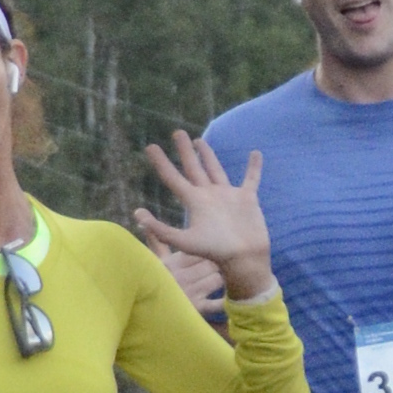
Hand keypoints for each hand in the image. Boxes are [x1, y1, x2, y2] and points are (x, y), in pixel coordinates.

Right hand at [133, 213, 229, 312]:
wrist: (145, 312)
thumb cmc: (153, 282)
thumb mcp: (154, 261)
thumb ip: (154, 238)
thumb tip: (140, 211)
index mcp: (174, 262)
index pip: (198, 249)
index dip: (210, 246)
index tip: (215, 245)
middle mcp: (183, 276)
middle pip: (212, 262)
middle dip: (219, 261)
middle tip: (226, 259)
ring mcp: (191, 292)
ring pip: (218, 279)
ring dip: (222, 278)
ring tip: (226, 275)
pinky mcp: (198, 309)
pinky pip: (217, 303)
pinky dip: (226, 299)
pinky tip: (231, 294)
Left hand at [138, 134, 273, 302]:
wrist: (243, 260)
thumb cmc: (215, 252)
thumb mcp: (183, 241)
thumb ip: (160, 229)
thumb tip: (136, 214)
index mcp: (194, 202)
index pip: (173, 178)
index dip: (161, 162)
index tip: (150, 147)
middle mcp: (208, 196)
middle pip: (193, 168)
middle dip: (185, 151)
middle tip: (177, 133)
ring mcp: (228, 196)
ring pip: (215, 170)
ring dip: (208, 155)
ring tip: (199, 141)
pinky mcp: (247, 199)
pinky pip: (251, 178)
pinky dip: (254, 167)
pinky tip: (255, 153)